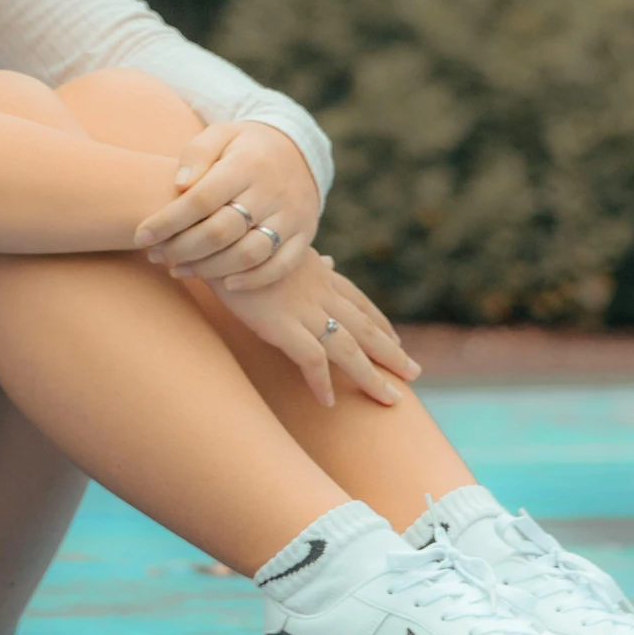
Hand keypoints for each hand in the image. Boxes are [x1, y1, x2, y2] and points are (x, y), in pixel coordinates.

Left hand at [134, 119, 319, 290]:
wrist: (300, 149)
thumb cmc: (244, 146)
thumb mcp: (220, 134)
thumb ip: (196, 154)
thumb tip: (179, 186)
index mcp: (247, 164)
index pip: (202, 199)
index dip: (168, 221)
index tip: (141, 236)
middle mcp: (272, 192)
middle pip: (221, 232)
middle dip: (181, 249)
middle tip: (155, 256)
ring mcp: (291, 216)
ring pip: (248, 254)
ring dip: (209, 269)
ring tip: (178, 269)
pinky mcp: (305, 235)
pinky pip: (280, 266)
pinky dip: (252, 280)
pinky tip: (224, 284)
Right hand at [214, 248, 420, 407]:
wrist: (218, 232)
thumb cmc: (244, 241)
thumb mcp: (283, 247)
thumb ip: (309, 261)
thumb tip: (329, 261)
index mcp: (319, 274)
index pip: (359, 302)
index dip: (381, 323)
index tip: (397, 340)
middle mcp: (319, 292)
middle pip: (365, 327)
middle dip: (392, 352)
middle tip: (414, 373)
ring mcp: (303, 309)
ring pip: (349, 348)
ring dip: (371, 376)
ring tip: (391, 399)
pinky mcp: (280, 324)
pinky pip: (311, 359)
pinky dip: (321, 381)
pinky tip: (329, 402)